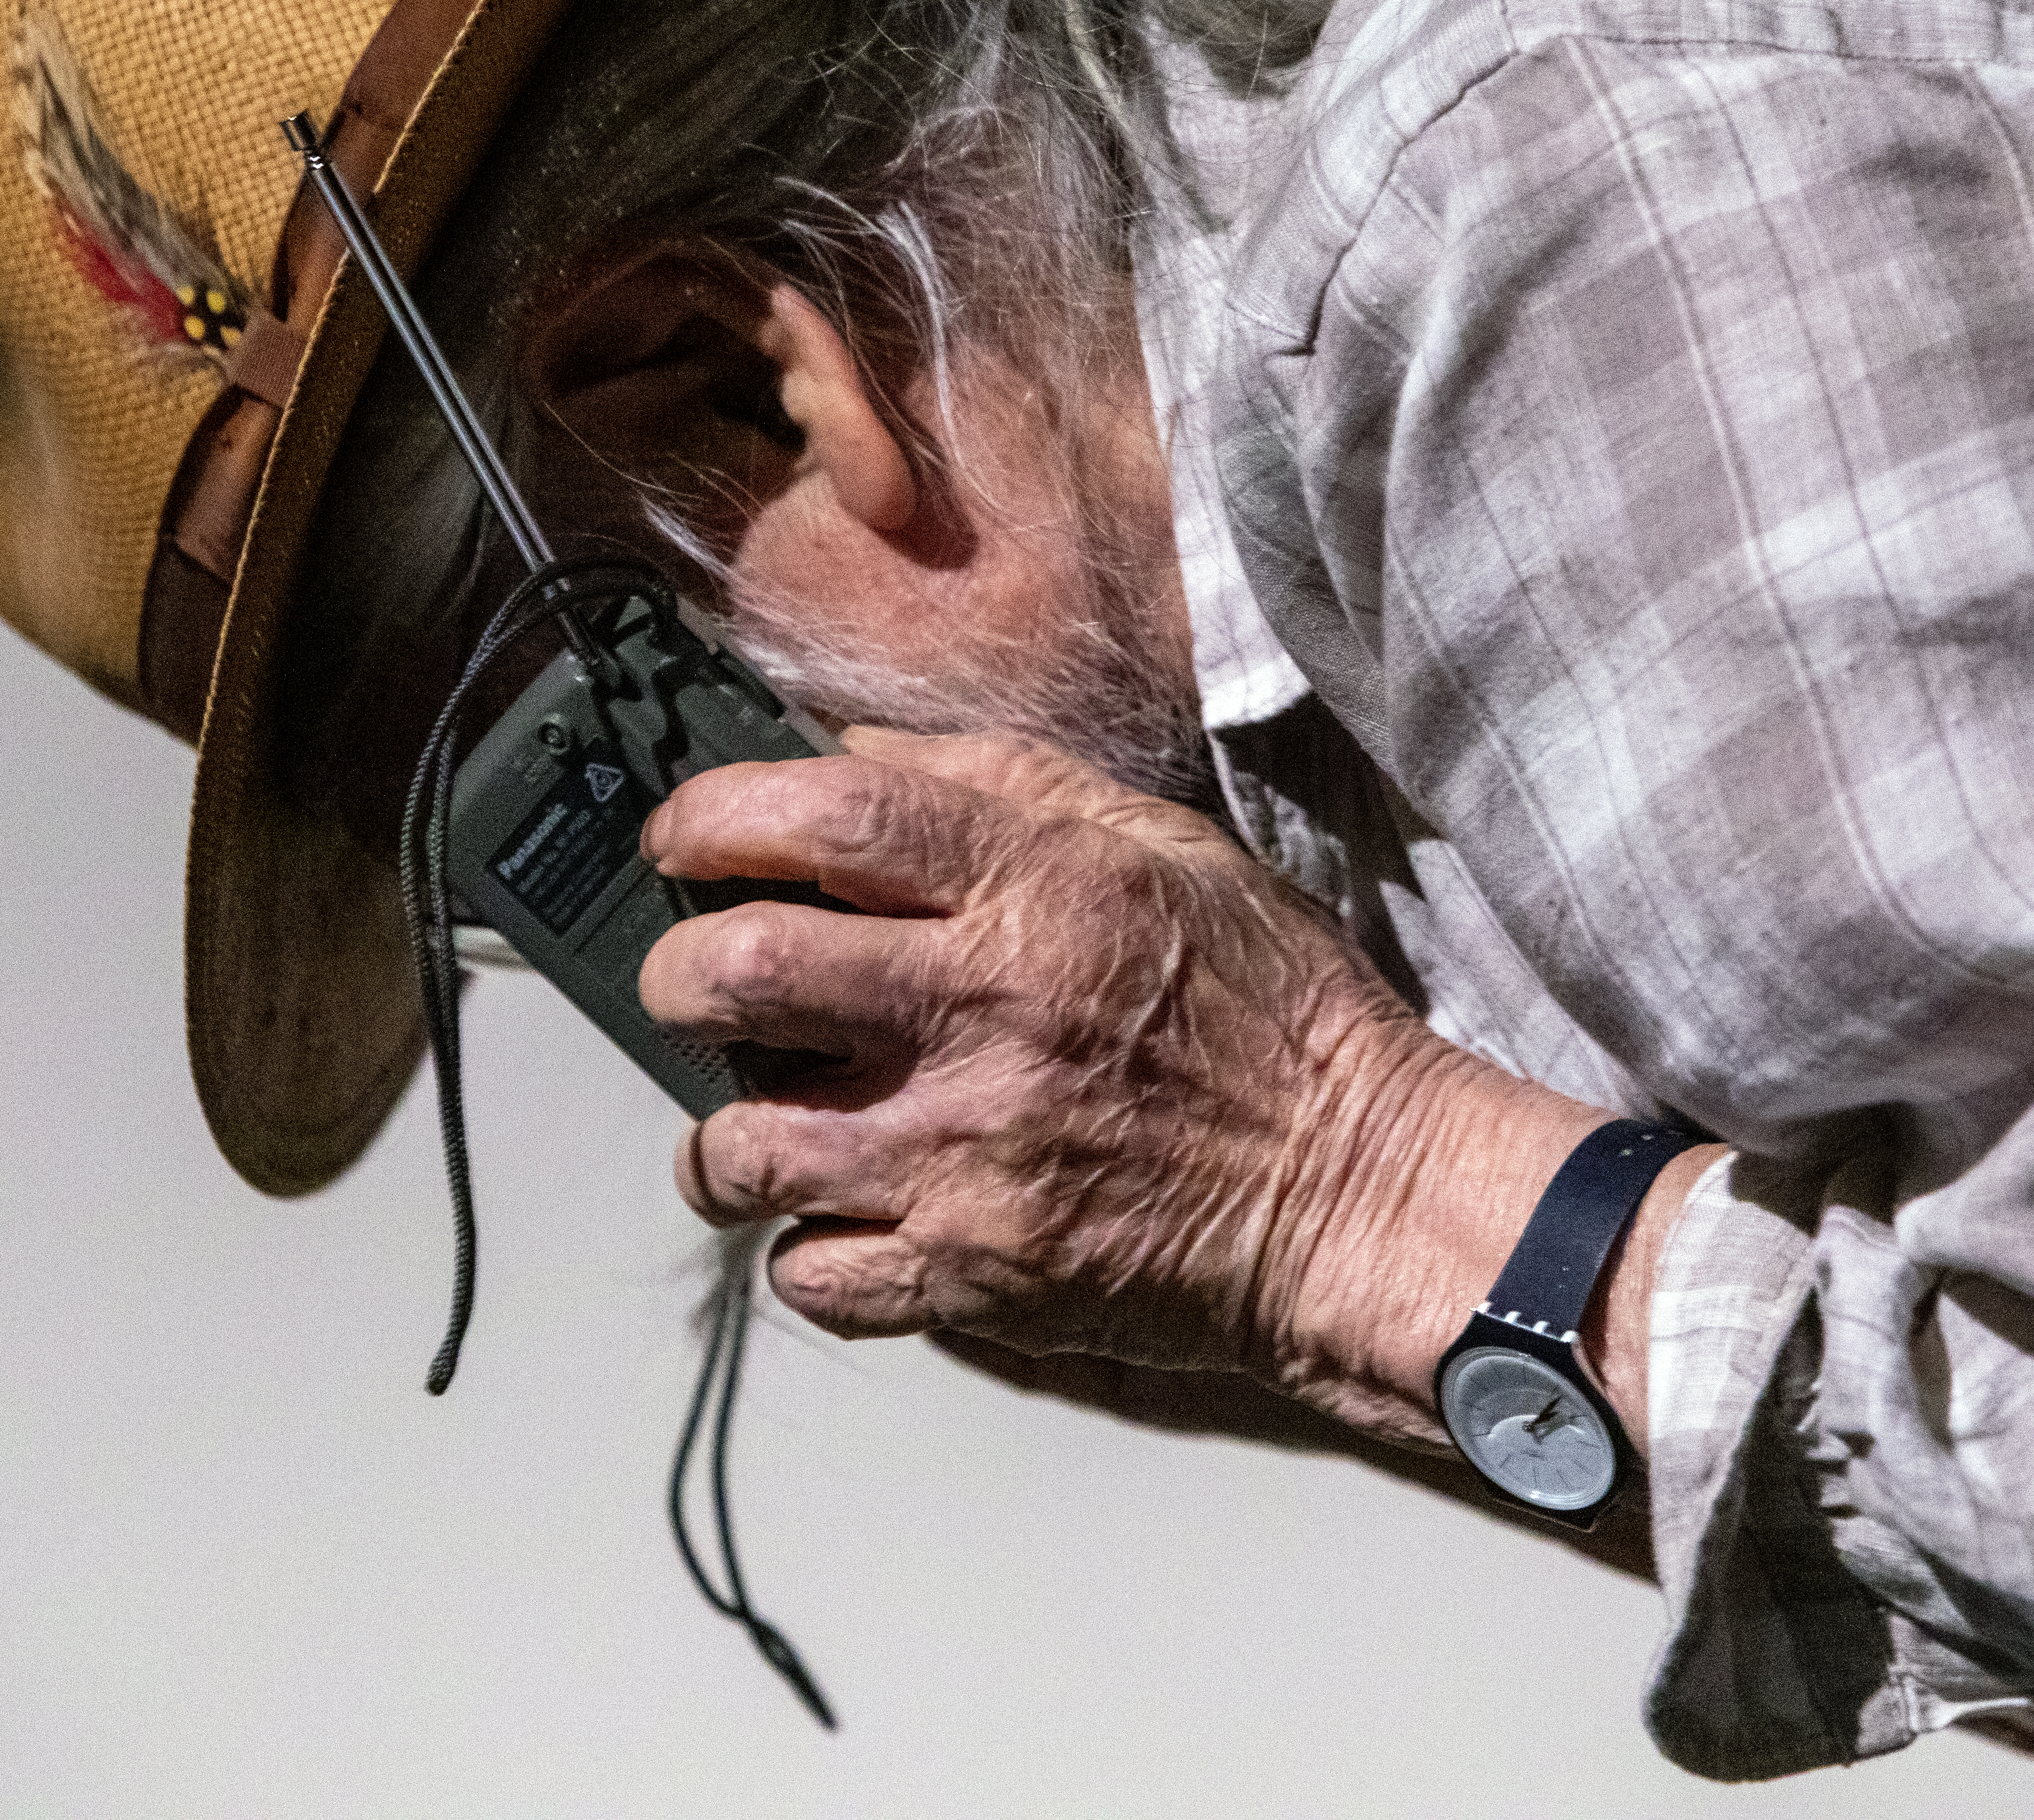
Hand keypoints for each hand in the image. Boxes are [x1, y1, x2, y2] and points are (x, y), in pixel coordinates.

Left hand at [639, 728, 1614, 1447]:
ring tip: (747, 1128)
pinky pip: (811, 1275)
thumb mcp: (1163, 848)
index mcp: (1038, 892)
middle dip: (676, 976)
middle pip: (740, 974)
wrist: (1357, 1190)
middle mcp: (985, 1016)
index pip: (826, 821)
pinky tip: (838, 1221)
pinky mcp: (972, 1275)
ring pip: (744, 1145)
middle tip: (689, 985)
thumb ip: (1006, 789)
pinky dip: (801, 1251)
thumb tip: (855, 757)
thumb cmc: (1269, 1014)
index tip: (681, 840)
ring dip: (718, 1137)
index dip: (716, 818)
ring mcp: (967, 1156)